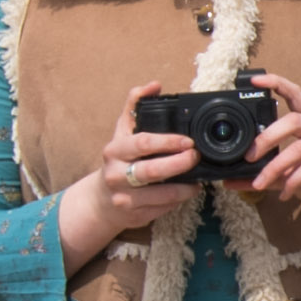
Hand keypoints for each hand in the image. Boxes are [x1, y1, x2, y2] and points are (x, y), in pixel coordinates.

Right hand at [53, 112, 204, 271]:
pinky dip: (178, 200)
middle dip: (178, 164)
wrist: (101, 200)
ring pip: (160, 195)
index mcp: (115, 151)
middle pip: (151, 171)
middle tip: (195, 157)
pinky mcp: (135, 215)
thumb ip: (135, 106)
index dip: (167, 141)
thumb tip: (153, 85)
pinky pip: (162, 208)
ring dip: (184, 187)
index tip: (188, 140)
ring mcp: (125, 198)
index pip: (142, 143)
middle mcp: (117, 176)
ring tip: (198, 179)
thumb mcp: (122, 132)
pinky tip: (187, 191)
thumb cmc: (118, 161)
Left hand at [231, 78, 300, 244]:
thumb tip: (229, 179)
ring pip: (300, 148)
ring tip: (261, 183)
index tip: (255, 81)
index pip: (296, 95)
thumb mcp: (287, 177)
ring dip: (276, 167)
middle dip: (268, 137)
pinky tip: (284, 193)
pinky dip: (293, 181)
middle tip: (250, 156)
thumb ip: (262, 174)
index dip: (277, 84)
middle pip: (294, 120)